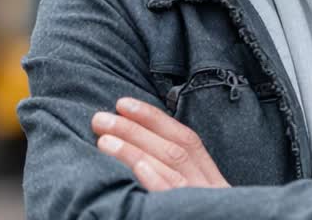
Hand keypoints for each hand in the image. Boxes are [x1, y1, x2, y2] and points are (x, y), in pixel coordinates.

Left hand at [92, 97, 229, 190]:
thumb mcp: (193, 197)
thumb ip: (174, 176)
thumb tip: (137, 147)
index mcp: (211, 180)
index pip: (187, 139)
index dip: (154, 118)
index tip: (123, 103)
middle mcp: (210, 188)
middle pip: (175, 150)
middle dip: (135, 130)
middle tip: (100, 119)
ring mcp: (201, 202)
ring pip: (172, 167)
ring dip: (135, 150)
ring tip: (104, 139)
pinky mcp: (189, 216)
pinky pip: (174, 196)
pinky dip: (155, 179)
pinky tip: (136, 167)